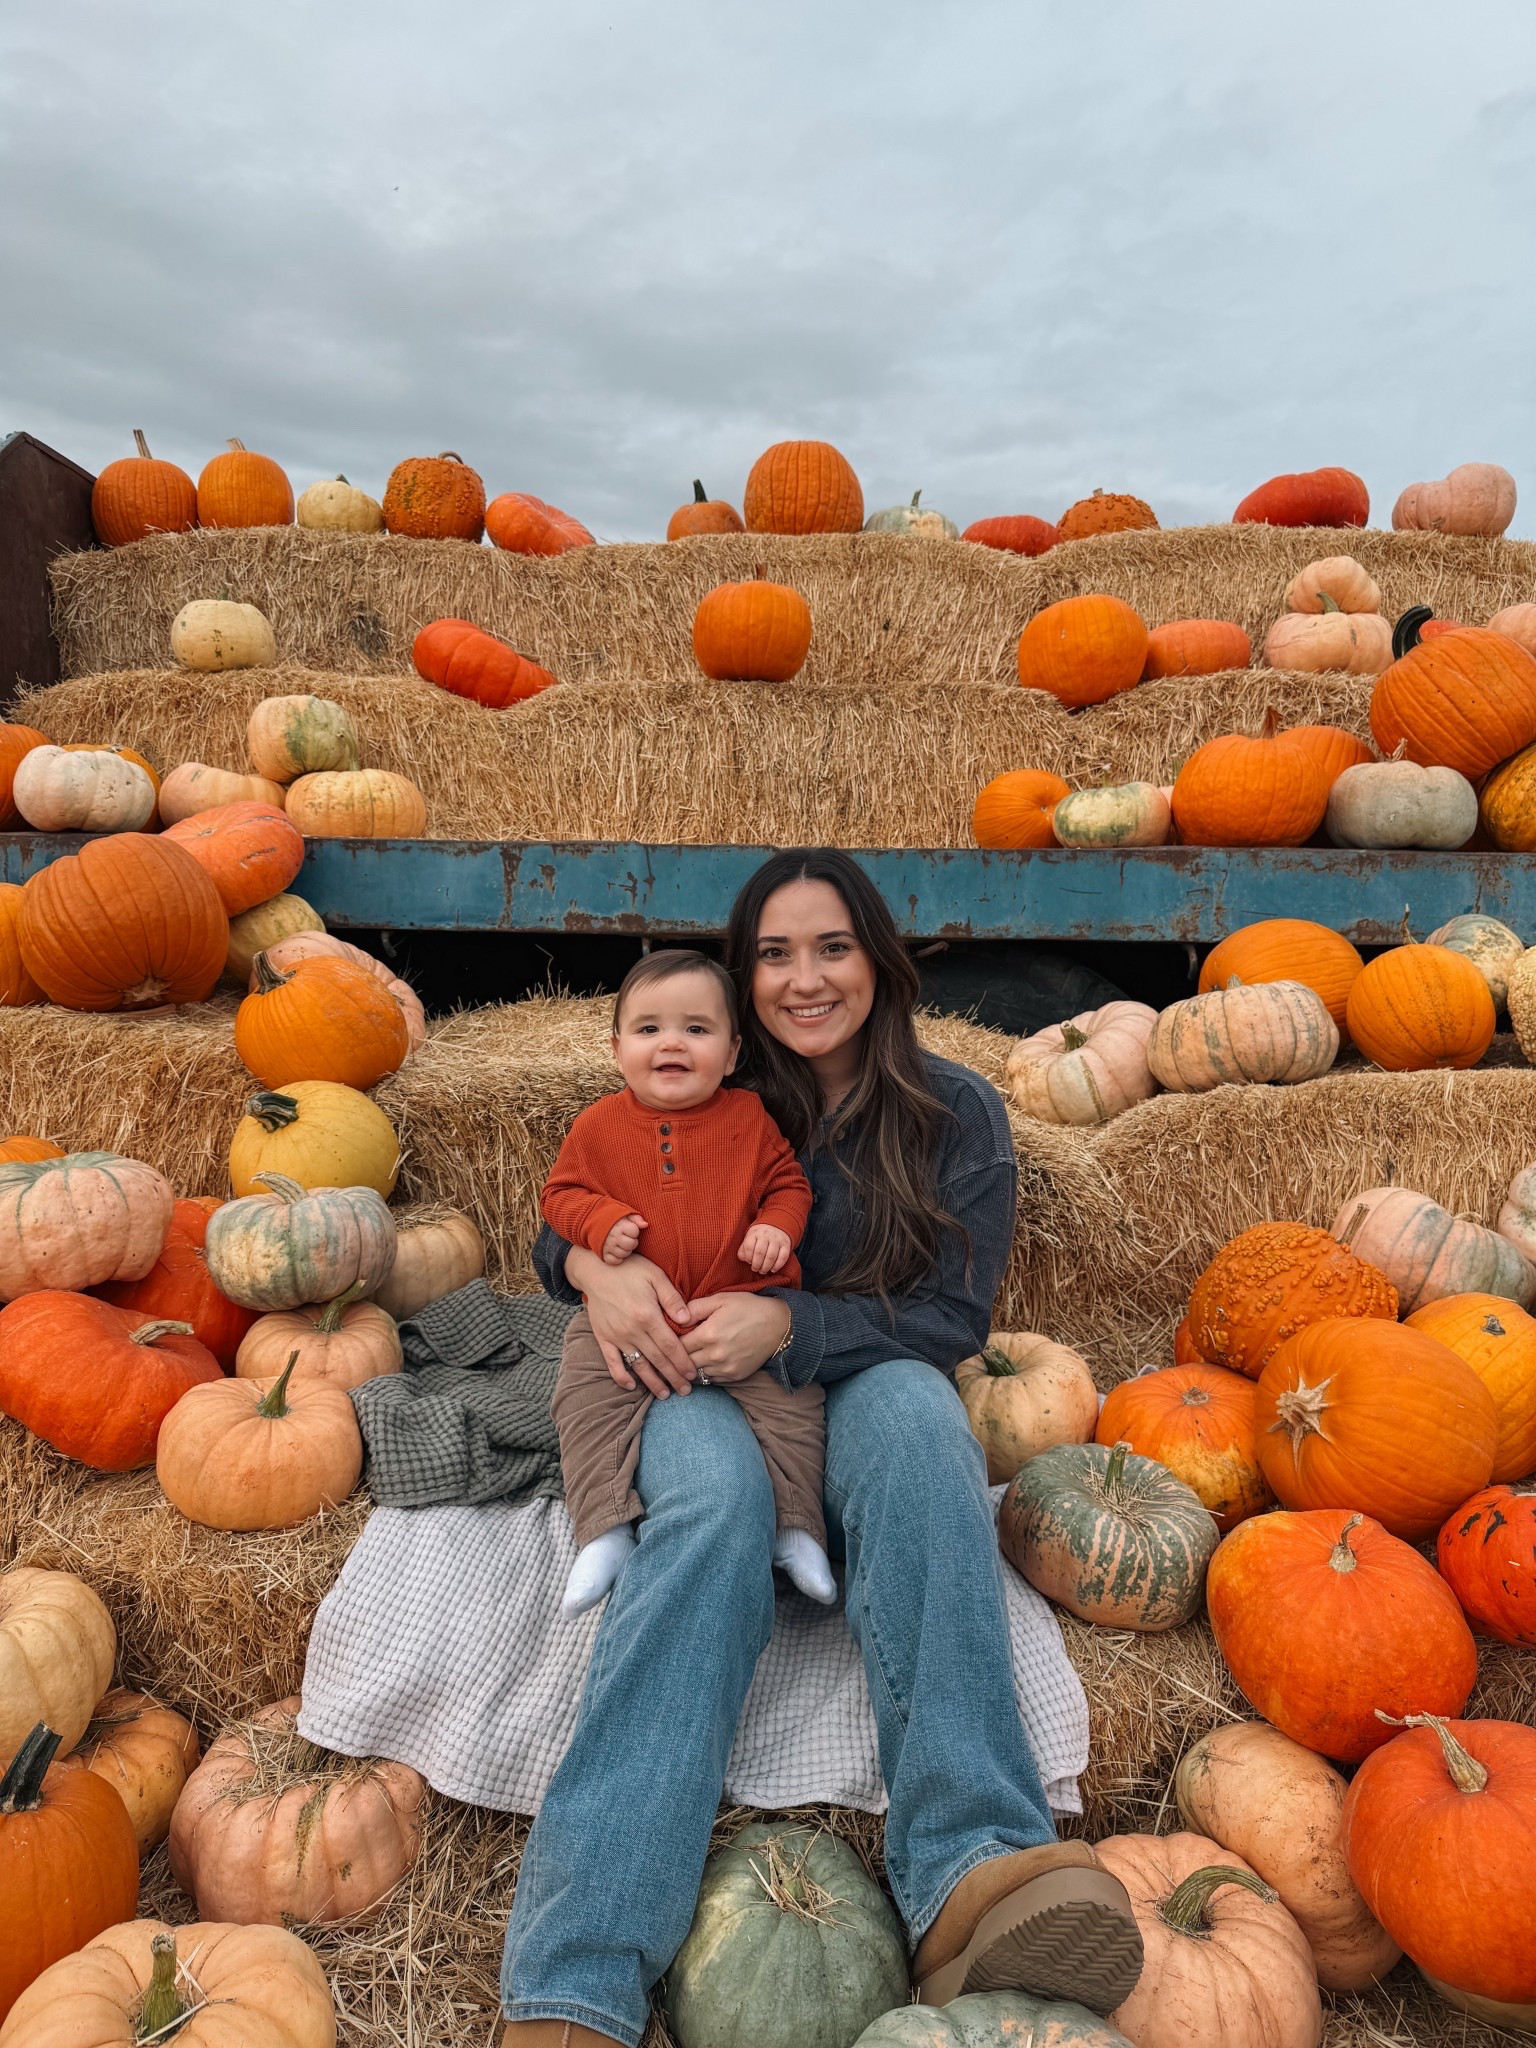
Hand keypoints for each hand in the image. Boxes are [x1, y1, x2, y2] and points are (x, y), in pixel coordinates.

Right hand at [564, 1245, 695, 1398]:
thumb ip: (673, 1299)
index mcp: (648, 1316)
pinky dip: (621, 1376)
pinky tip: (631, 1386)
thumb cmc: (630, 1269)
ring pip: (638, 1365)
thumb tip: (688, 1320)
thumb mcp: (656, 1276)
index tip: (693, 1375)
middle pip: (658, 1360)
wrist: (596, 1268)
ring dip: (652, 1382)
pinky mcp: (603, 1338)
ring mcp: (616, 1336)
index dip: (683, 1363)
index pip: (671, 1347)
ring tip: (665, 1395)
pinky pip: (612, 1362)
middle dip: (673, 1377)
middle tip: (686, 1391)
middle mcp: (632, 1330)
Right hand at [602, 1213, 645, 1264]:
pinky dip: (618, 1258)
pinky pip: (615, 1261)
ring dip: (626, 1251)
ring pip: (624, 1254)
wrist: (595, 1222)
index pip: (634, 1231)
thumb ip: (637, 1219)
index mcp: (620, 1225)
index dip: (635, 1231)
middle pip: (630, 1245)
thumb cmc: (615, 1219)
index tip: (630, 1229)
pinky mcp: (603, 1254)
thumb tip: (646, 1225)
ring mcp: (608, 1246)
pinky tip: (618, 1251)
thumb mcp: (625, 1214)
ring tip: (623, 1244)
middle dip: (632, 1242)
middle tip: (628, 1239)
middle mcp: (613, 1236)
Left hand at [681, 1292, 791, 1383]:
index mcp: (708, 1334)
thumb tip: (675, 1318)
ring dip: (688, 1368)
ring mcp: (725, 1368)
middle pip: (683, 1363)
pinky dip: (704, 1374)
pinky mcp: (734, 1377)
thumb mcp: (721, 1299)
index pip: (677, 1345)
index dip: (670, 1342)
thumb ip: (695, 1307)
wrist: (778, 1325)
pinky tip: (702, 1365)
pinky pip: (711, 1380)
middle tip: (670, 1353)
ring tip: (683, 1361)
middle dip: (676, 1358)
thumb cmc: (748, 1308)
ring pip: (695, 1374)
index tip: (667, 1339)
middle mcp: (714, 1355)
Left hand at [738, 1223, 791, 1275]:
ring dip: (766, 1267)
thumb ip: (743, 1248)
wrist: (776, 1224)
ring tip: (762, 1271)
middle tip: (755, 1269)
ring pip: (771, 1256)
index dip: (748, 1257)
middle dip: (756, 1264)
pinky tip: (773, 1270)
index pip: (749, 1247)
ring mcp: (777, 1239)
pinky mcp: (786, 1244)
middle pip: (760, 1252)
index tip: (749, 1262)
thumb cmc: (759, 1236)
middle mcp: (766, 1235)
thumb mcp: (749, 1238)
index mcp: (755, 1233)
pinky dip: (778, 1265)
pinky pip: (783, 1257)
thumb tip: (743, 1259)